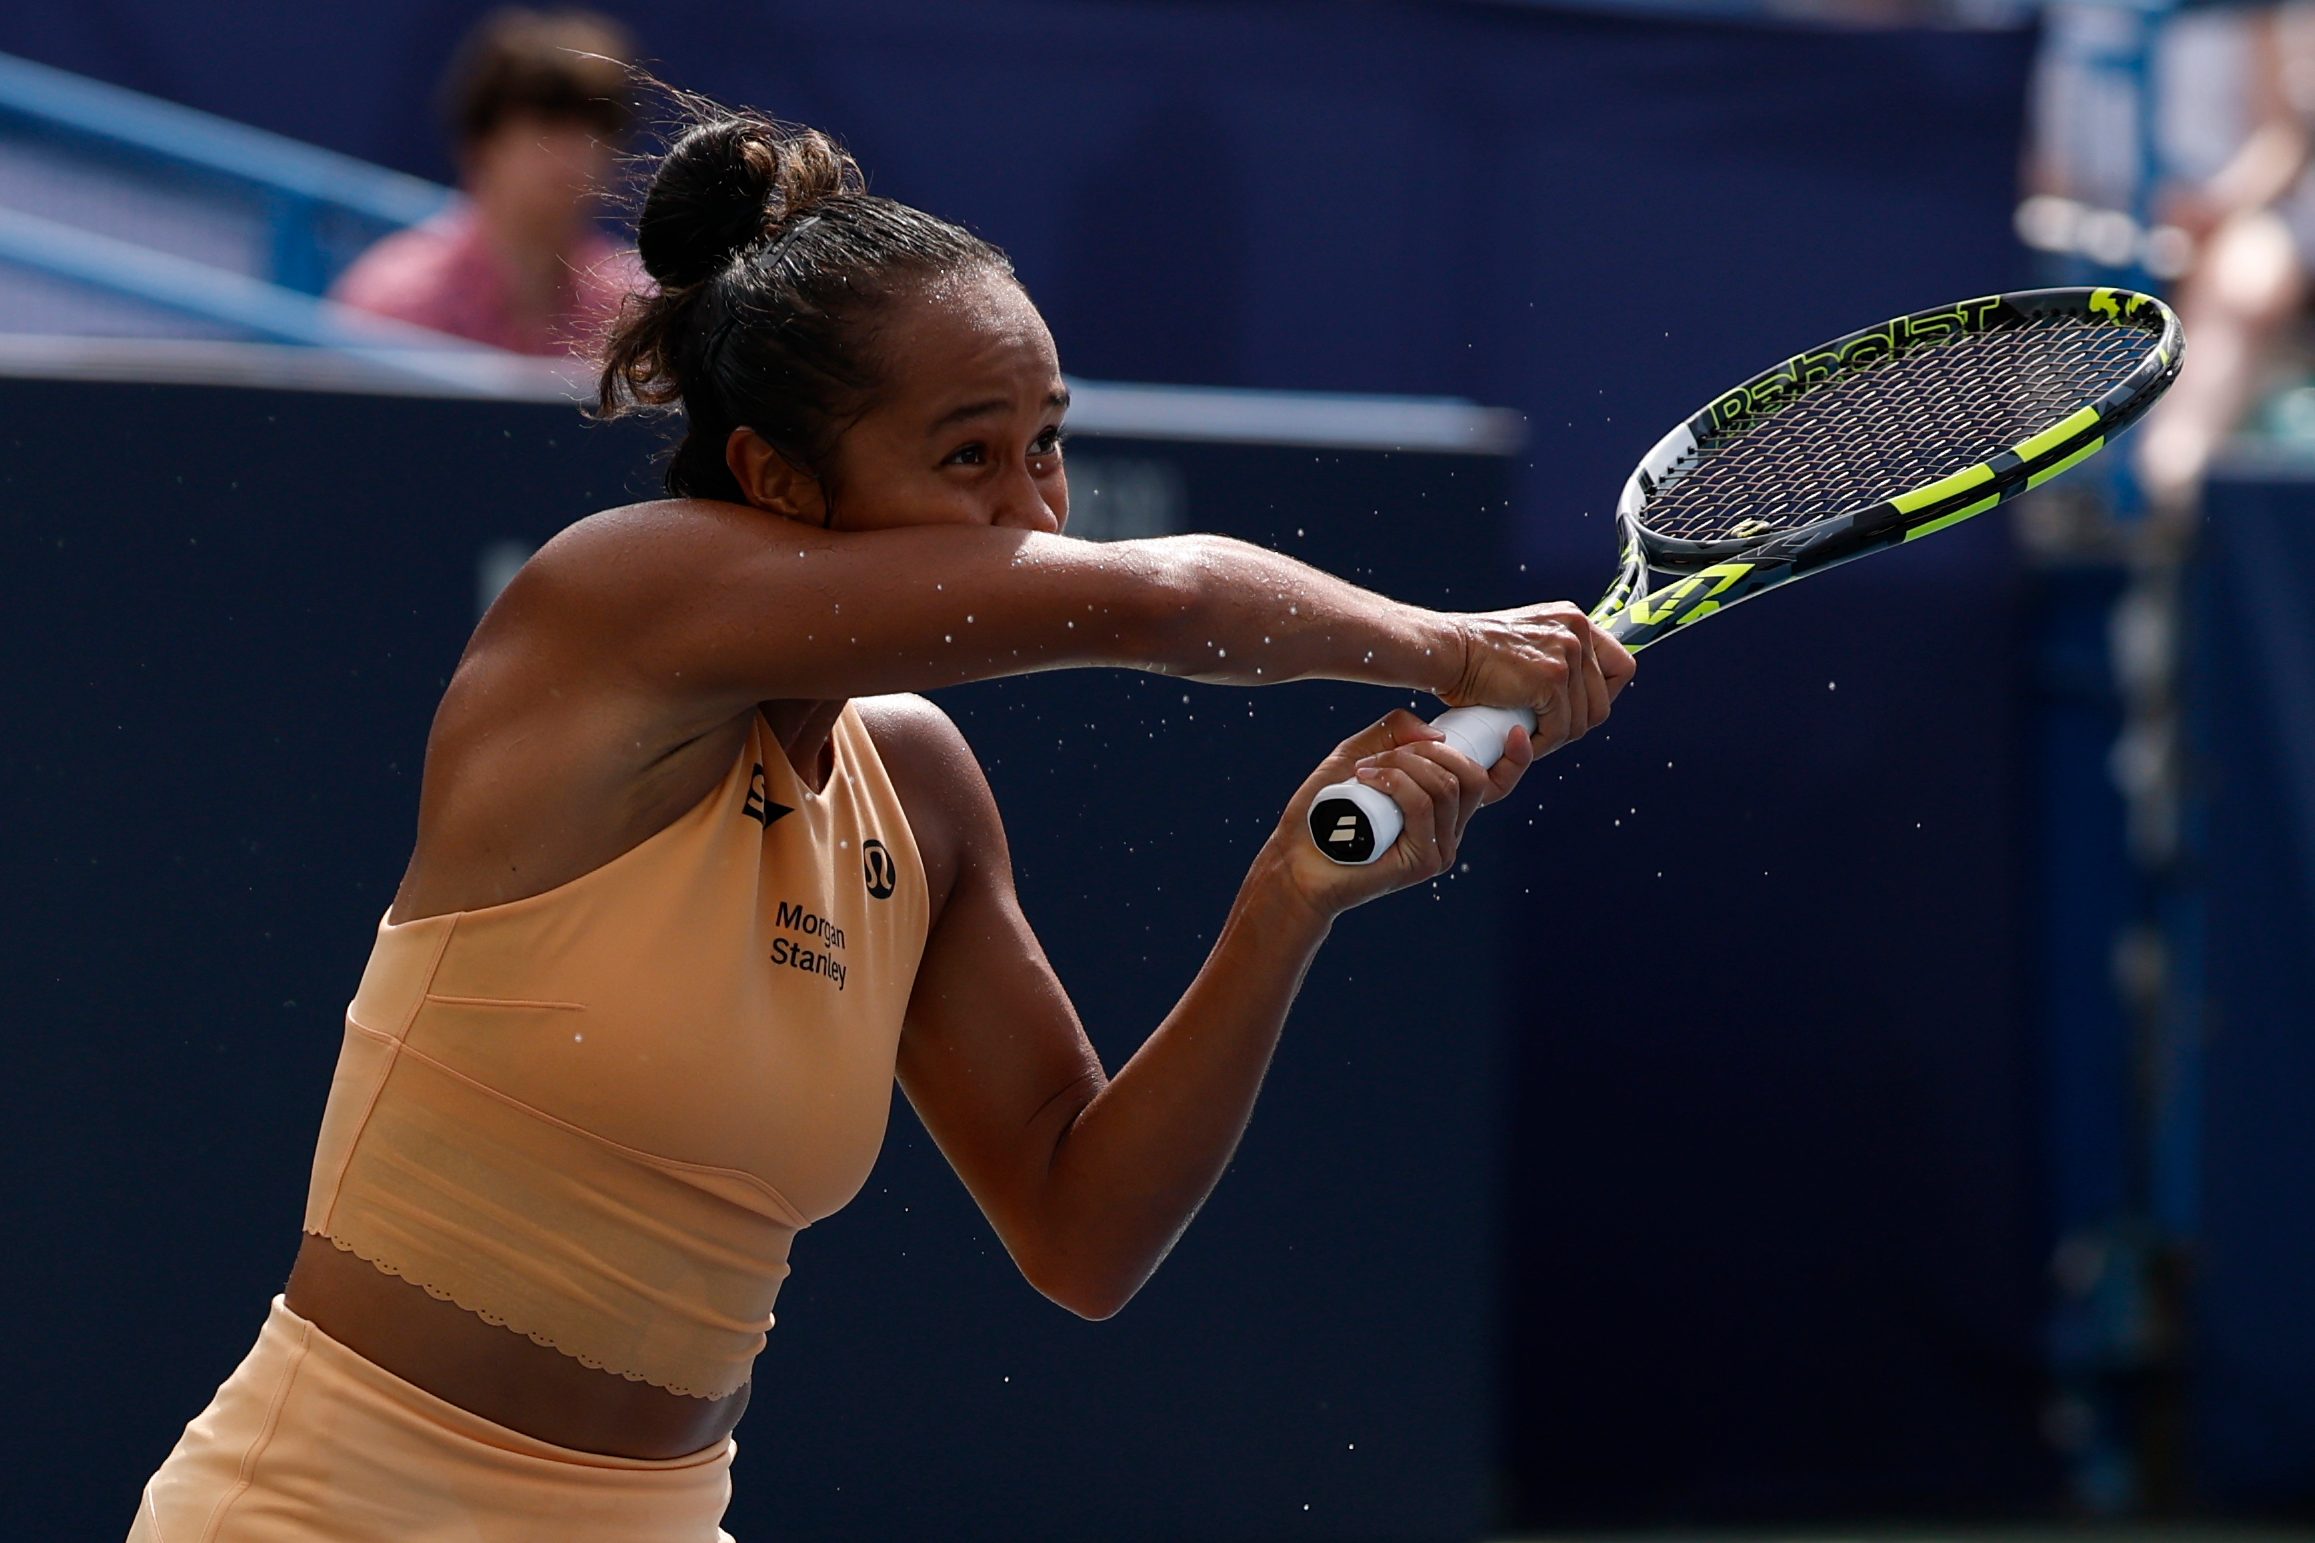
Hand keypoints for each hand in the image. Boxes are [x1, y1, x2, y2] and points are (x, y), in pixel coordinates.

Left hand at [1261, 708, 1535, 917]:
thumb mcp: (1359, 753)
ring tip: (1364, 771)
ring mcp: (1439, 849)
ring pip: (1444, 786)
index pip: (1495, 783)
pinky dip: (1396, 780)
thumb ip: (1394, 732)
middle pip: (1471, 776)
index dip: (1516, 760)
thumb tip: (1437, 735)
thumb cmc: (1324, 809)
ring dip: (1402, 764)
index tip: (1515, 732)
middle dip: (1427, 750)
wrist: (1296, 861)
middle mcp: (1450, 830)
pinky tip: (1366, 777)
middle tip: (1379, 757)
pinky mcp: (1422, 862)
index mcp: (1444, 807)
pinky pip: (1422, 805)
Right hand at [1442, 603, 1635, 755]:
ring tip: (1530, 734)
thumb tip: (1577, 692)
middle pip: (1604, 700)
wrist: (1447, 652)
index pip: (1620, 665)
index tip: (1580, 709)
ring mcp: (1566, 654)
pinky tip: (1521, 738)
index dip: (1605, 695)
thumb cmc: (1474, 653)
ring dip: (1558, 737)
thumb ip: (1556, 656)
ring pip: (1585, 720)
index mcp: (1573, 620)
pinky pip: (1560, 729)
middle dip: (1576, 723)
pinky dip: (1542, 743)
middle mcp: (1576, 631)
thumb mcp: (1528, 641)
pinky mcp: (1551, 679)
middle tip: (1546, 730)